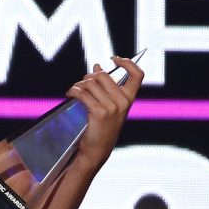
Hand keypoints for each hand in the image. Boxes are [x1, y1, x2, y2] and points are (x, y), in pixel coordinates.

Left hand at [66, 56, 143, 171]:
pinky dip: (73, 91)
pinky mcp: (99, 112)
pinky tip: (70, 94)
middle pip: (104, 75)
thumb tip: (97, 66)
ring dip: (78, 84)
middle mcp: (123, 102)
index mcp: (129, 99)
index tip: (114, 58)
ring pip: (90, 83)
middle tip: (82, 83)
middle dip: (89, 76)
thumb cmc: (102, 127)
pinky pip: (82, 93)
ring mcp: (112, 107)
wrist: (97, 150)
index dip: (127, 63)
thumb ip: (106, 88)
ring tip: (74, 90)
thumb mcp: (110, 107)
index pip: (138, 75)